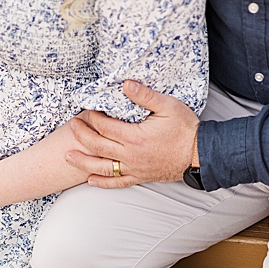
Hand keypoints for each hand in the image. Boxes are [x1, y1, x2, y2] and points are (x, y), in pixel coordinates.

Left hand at [66, 80, 198, 187]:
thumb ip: (145, 95)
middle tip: (72, 125)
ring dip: (83, 162)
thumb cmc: (186, 129)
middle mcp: (131, 155)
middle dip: (82, 135)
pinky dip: (103, 183)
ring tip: (68, 156)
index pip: (104, 126)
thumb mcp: (168, 106)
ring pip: (102, 167)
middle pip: (97, 145)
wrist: (200, 155)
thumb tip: (125, 84)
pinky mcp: (141, 177)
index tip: (87, 109)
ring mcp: (135, 168)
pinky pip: (118, 183)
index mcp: (135, 136)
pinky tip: (90, 181)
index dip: (92, 116)